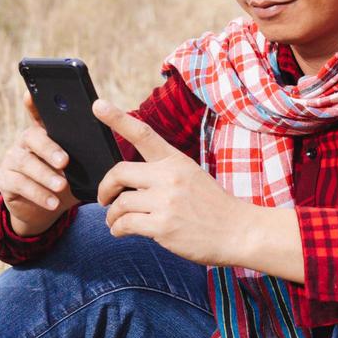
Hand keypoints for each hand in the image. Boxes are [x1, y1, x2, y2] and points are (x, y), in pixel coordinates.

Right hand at [0, 88, 78, 235]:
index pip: (38, 113)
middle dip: (49, 148)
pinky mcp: (5, 180)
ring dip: (44, 175)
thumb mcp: (79, 171)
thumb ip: (86, 160)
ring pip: (24, 162)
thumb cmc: (66, 183)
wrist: (45, 210)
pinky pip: (19, 184)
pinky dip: (38, 193)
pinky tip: (52, 202)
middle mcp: (24, 142)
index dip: (33, 103)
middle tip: (65, 162)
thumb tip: (105, 157)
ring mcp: (12, 160)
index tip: (31, 94)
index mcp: (44, 134)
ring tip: (61, 186)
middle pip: (31, 137)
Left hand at [91, 97, 263, 267]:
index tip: (98, 105)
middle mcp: (169, 177)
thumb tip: (131, 182)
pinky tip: (121, 232)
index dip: (118, 118)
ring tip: (115, 222)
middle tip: (104, 198)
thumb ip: (163, 174)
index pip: (143, 134)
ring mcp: (166, 202)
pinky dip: (118, 230)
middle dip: (105, 187)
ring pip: (120, 203)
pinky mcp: (163, 226)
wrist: (239, 232)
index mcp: (175, 161)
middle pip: (119, 172)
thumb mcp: (191, 176)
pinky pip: (126, 224)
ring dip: (112, 215)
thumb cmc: (213, 207)